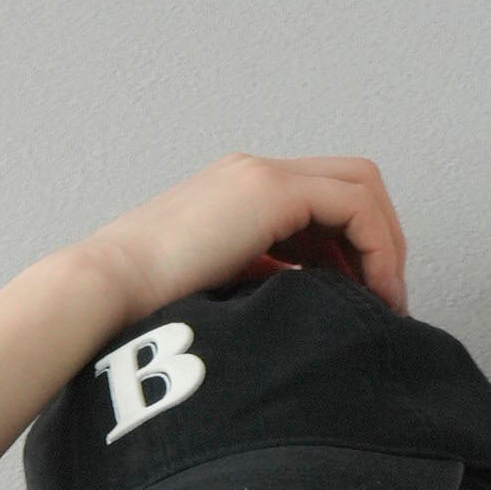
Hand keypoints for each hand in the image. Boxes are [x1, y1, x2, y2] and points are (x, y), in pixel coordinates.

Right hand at [82, 153, 410, 329]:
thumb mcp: (216, 293)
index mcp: (239, 194)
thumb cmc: (141, 309)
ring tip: (385, 303)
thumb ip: (256, 286)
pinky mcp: (269, 190)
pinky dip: (375, 248)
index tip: (362, 301)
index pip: (323, 201)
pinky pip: (353, 206)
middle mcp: (254, 173)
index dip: (355, 246)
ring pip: (361, 185)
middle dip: (381, 240)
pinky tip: (371, 295)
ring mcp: (262, 176)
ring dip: (385, 244)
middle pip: (352, 181)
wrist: (104, 291)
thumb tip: (299, 315)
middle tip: (387, 300)